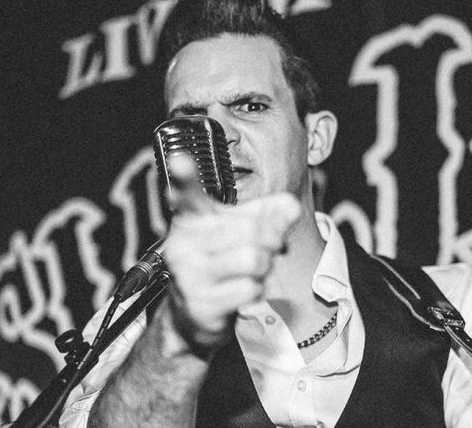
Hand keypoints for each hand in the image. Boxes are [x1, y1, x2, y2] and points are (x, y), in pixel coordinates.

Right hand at [161, 156, 300, 350]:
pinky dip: (256, 290)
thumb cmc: (222, 262)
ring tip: (252, 270)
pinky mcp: (199, 303)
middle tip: (268, 248)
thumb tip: (291, 206)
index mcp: (193, 220)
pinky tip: (241, 291)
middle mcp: (184, 243)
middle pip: (251, 229)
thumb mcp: (243, 231)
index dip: (184, 177)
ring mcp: (188, 274)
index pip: (187, 195)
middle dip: (271, 240)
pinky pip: (249, 289)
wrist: (197, 311)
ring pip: (252, 258)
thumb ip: (269, 214)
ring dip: (264, 267)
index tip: (180, 160)